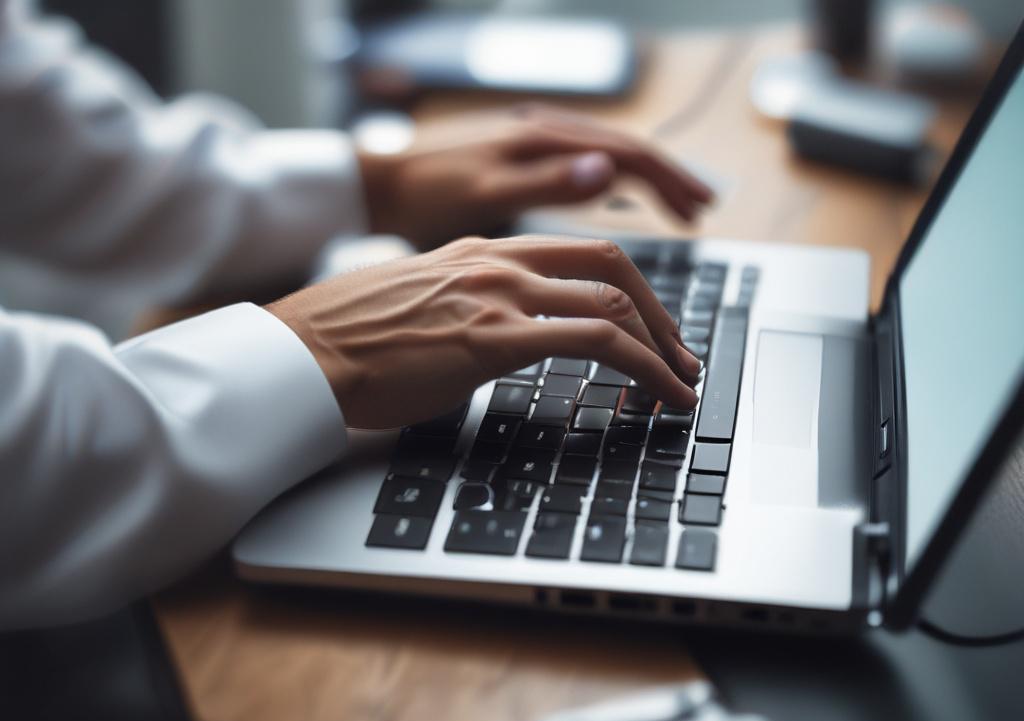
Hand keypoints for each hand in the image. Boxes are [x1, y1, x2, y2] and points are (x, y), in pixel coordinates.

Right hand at [266, 235, 700, 429]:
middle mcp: (499, 262)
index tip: (650, 328)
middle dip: (662, 316)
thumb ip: (468, 306)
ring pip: (615, 305)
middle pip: (614, 268)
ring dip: (662, 348)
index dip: (631, 291)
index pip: (582, 254)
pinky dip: (643, 368)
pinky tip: (660, 396)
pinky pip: (594, 342)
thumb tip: (496, 336)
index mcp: (483, 249)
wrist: (304, 349)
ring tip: (681, 387)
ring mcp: (499, 295)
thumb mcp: (421, 302)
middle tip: (682, 357)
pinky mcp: (494, 338)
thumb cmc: (350, 336)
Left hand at [358, 104, 713, 249]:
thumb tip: (607, 170)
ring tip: (675, 208)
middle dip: (668, 179)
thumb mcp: (481, 195)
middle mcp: (541, 134)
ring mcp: (530, 145)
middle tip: (701, 211)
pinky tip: (615, 199)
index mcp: (541, 140)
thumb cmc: (420, 197)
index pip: (626, 153)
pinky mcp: (518, 161)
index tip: (699, 211)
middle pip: (624, 149)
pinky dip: (610, 182)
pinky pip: (579, 164)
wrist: (374, 186)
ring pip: (604, 155)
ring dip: (643, 180)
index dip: (669, 182)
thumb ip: (545, 184)